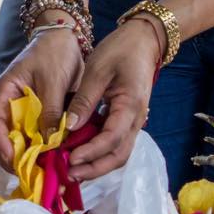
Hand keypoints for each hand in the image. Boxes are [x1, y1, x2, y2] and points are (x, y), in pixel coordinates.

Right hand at [0, 27, 84, 171]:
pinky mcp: (35, 113)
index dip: (1, 144)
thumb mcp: (53, 81)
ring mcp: (21, 109)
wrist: (65, 37)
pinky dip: (39, 147)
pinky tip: (50, 158)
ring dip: (26, 154)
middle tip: (30, 172)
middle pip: (0, 136)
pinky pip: (32, 135)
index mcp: (5, 91)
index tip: (14, 160)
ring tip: (41, 170)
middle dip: (11, 156)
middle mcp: (9, 103)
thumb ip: (50, 110)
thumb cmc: (55, 52)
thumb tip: (48, 141)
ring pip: (16, 138)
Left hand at [64, 20, 158, 180]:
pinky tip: (81, 153)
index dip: (91, 152)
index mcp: (130, 106)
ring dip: (97, 164)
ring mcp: (135, 121)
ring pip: (119, 153)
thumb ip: (84, 100)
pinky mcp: (128, 120)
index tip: (70, 158)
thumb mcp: (97, 70)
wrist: (143, 40)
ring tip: (73, 169)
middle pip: (119, 155)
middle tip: (69, 174)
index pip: (112, 139)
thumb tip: (69, 127)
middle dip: (94, 168)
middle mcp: (137, 119)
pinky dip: (100, 153)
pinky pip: (116, 143)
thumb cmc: (121, 50)